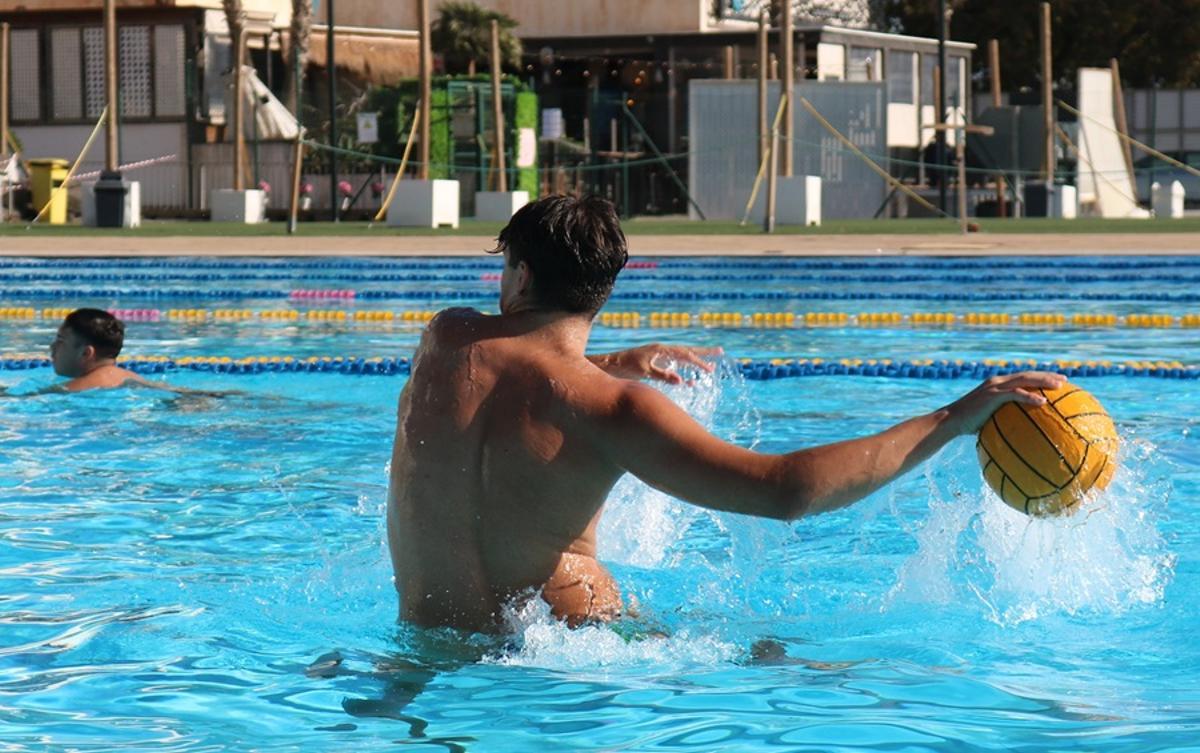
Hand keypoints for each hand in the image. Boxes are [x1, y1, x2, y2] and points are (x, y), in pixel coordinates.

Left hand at [592, 344, 723, 384]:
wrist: (611, 364)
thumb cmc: (626, 366)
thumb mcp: (645, 371)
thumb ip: (663, 376)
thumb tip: (682, 381)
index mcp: (662, 350)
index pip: (685, 355)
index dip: (699, 361)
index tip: (711, 368)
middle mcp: (663, 351)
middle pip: (687, 352)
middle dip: (704, 353)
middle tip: (721, 352)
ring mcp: (660, 358)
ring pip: (682, 359)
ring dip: (696, 362)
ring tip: (711, 366)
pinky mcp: (656, 365)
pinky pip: (674, 368)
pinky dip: (683, 374)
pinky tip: (691, 382)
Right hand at [944, 371, 1067, 434]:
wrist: (951, 421)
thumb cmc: (967, 424)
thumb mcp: (986, 419)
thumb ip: (1001, 419)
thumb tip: (1017, 432)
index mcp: (997, 385)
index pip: (1022, 377)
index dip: (1040, 377)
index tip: (1056, 381)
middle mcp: (997, 381)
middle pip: (1027, 374)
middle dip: (1047, 376)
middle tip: (1064, 380)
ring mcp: (994, 386)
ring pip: (1024, 379)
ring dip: (1043, 381)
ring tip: (1060, 386)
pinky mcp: (992, 395)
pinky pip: (1015, 393)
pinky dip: (1030, 396)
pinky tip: (1043, 401)